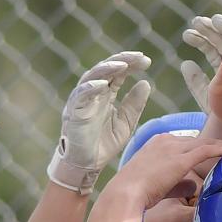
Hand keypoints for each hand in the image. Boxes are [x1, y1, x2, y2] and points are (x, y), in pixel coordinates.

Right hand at [48, 51, 152, 193]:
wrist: (87, 164)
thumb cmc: (104, 144)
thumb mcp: (125, 123)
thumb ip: (134, 105)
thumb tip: (146, 83)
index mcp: (107, 93)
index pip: (119, 72)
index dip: (132, 64)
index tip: (147, 61)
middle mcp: (94, 92)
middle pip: (107, 68)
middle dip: (123, 60)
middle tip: (140, 57)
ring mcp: (83, 99)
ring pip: (92, 76)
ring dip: (107, 69)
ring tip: (122, 65)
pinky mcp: (73, 110)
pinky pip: (80, 95)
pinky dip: (90, 88)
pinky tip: (102, 84)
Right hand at [109, 134, 221, 210]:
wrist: (125, 194)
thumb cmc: (137, 193)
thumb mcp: (159, 184)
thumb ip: (178, 183)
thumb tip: (195, 185)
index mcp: (157, 144)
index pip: (185, 143)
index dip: (202, 147)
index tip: (214, 151)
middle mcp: (166, 141)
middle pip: (197, 141)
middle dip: (215, 145)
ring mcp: (173, 148)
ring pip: (204, 143)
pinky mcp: (179, 159)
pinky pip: (204, 151)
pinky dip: (220, 150)